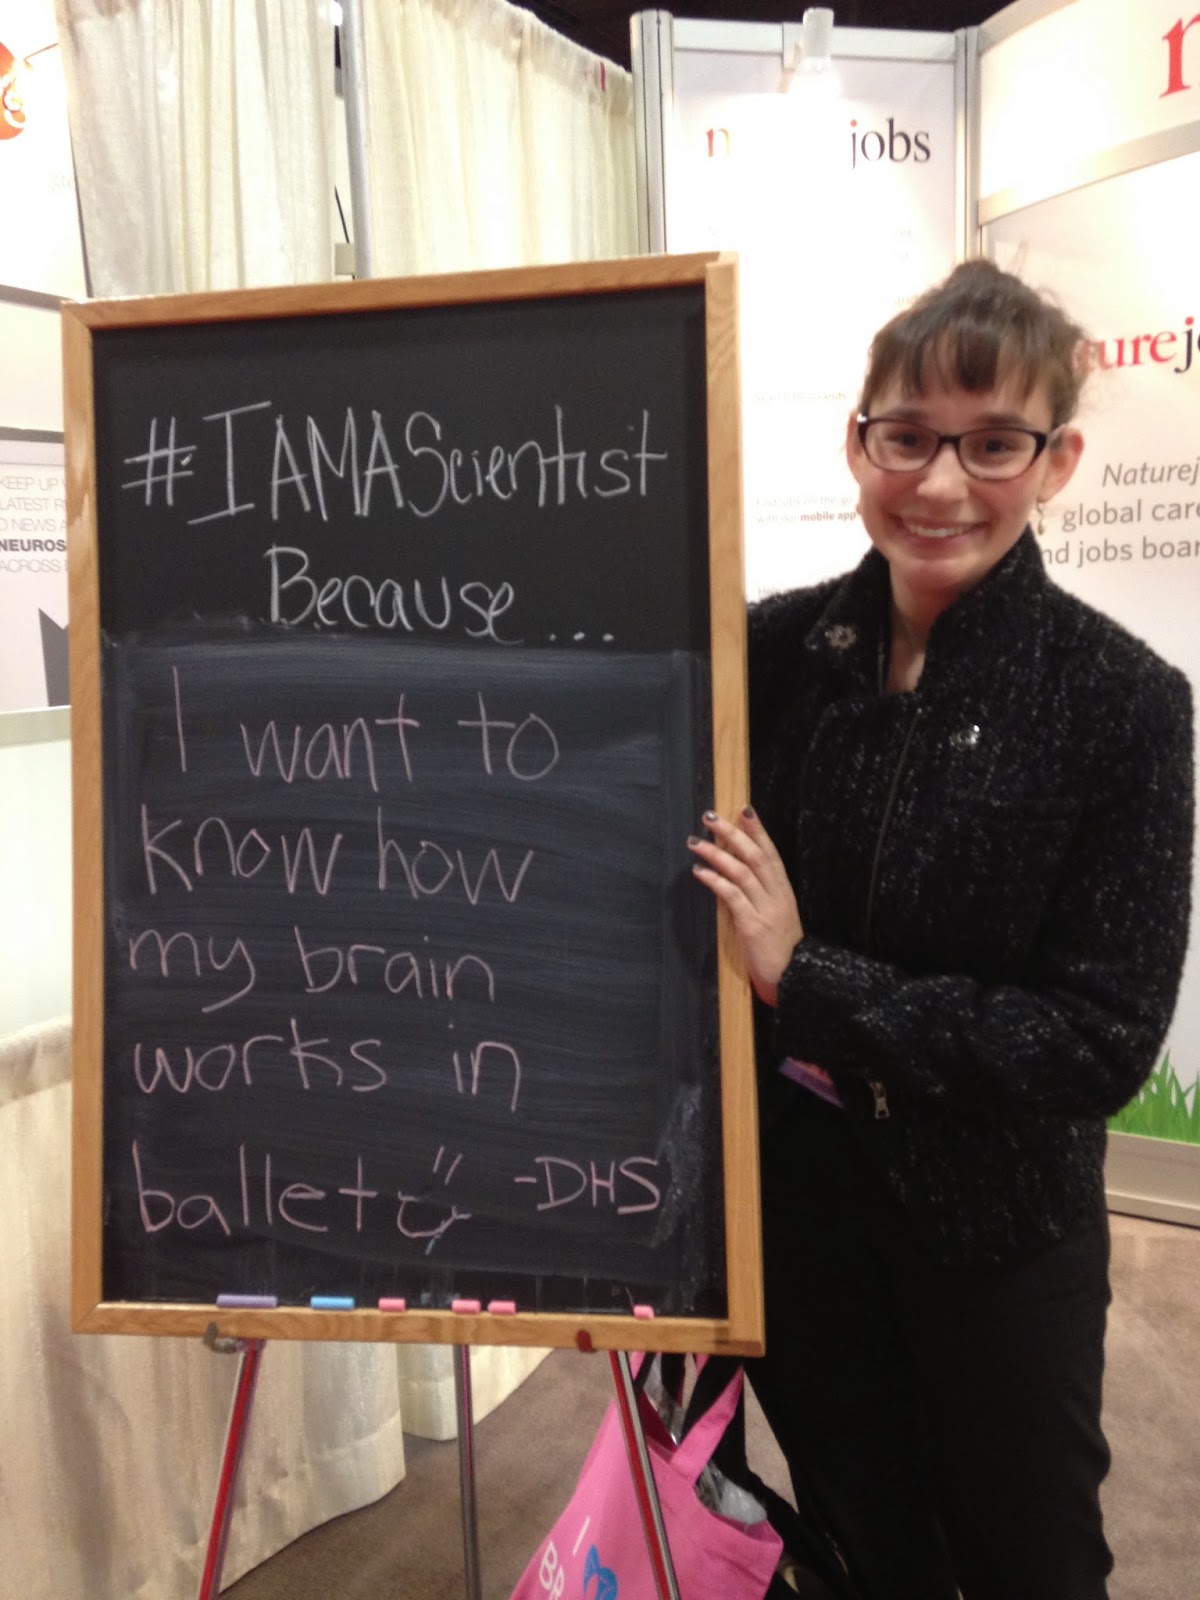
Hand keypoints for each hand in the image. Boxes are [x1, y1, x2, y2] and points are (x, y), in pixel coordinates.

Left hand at [688, 807, 803, 1006]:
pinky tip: (700, 872)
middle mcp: (777, 895)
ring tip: (696, 842)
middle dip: (732, 833)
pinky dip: (715, 881)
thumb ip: (759, 896)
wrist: (796, 978)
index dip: (758, 830)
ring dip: (716, 853)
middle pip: (754, 855)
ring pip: (741, 871)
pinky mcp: (753, 925)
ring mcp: (766, 909)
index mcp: (783, 891)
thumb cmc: (781, 950)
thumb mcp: (775, 916)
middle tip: (710, 817)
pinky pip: (733, 896)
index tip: (743, 810)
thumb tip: (733, 876)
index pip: (771, 853)